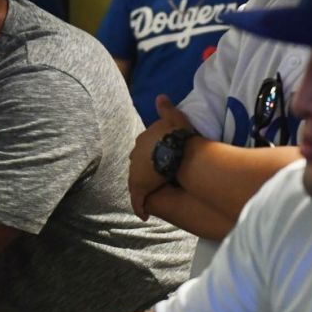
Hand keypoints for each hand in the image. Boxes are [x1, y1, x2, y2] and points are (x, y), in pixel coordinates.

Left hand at [128, 95, 193, 218]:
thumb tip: (160, 96)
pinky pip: (138, 200)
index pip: (143, 148)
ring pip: (136, 181)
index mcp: (142, 140)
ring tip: (151, 194)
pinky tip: (143, 215)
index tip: (156, 158)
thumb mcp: (173, 117)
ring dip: (143, 187)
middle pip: (137, 164)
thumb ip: (166, 108)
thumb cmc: (176, 134)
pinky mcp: (139, 186)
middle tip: (154, 176)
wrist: (176, 150)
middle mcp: (135, 155)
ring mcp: (135, 172)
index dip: (150, 154)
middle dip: (144, 169)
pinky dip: (140, 207)